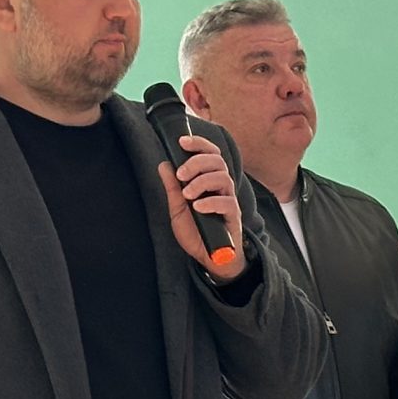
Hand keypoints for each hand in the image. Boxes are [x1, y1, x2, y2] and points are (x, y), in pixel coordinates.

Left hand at [155, 136, 243, 273]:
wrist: (208, 257)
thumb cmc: (196, 232)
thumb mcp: (177, 208)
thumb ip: (172, 187)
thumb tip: (164, 164)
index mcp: (209, 180)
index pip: (210, 154)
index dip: (198, 144)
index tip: (182, 141)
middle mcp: (221, 187)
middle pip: (217, 161)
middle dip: (197, 163)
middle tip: (181, 174)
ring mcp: (229, 200)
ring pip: (223, 178)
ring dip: (202, 182)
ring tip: (187, 194)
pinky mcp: (233, 216)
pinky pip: (227, 203)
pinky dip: (210, 202)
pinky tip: (197, 208)